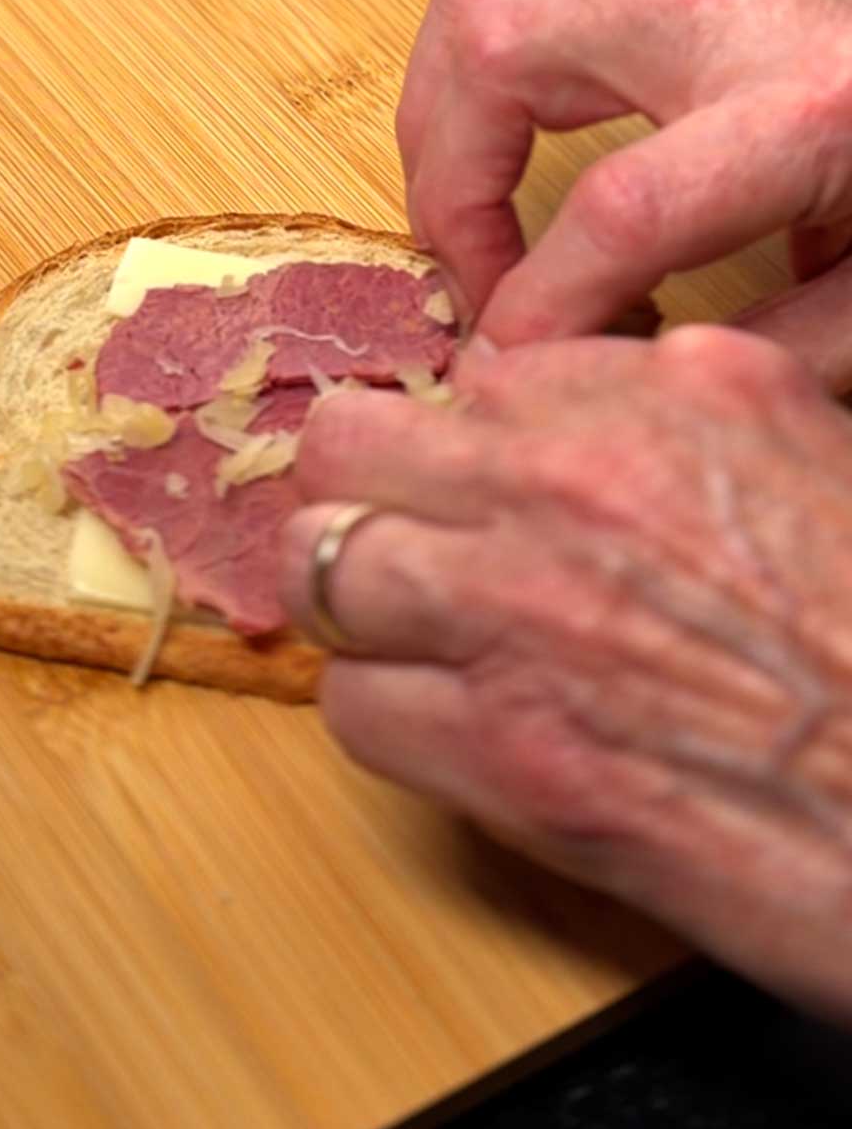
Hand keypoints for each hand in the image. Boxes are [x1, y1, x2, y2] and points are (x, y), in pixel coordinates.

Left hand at [280, 328, 851, 1020]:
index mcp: (672, 390)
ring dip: (361, 605)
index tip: (463, 480)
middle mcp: (573, 481)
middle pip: (351, 445)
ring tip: (413, 635)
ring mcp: (521, 612)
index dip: (460, 439)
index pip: (474, 376)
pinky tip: (451, 729)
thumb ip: (693, 404)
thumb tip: (614, 389)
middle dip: (364, 493)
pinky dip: (390, 718)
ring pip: (325, 566)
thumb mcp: (814, 456)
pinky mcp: (504, 752)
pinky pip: (355, 706)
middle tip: (401, 541)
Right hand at [398, 0, 851, 388]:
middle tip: (476, 278)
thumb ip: (757, 355)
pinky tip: (498, 133)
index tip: (507, 360)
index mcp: (809, 104)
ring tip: (468, 208)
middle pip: (499, 56)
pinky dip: (468, 61)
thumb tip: (614, 381)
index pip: (618, 206)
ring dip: (440, 116)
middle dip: (449, 191)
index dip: (536, 302)